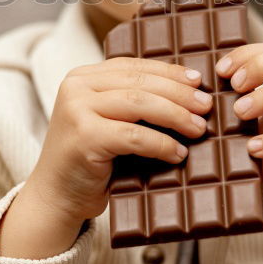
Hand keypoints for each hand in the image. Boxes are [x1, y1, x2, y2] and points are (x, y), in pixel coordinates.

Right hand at [28, 57, 212, 223]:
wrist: (55, 198)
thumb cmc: (90, 162)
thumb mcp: (109, 121)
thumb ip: (133, 102)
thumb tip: (189, 92)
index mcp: (83, 76)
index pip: (134, 66)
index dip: (170, 72)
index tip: (198, 82)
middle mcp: (76, 86)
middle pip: (140, 82)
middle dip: (179, 93)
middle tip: (206, 107)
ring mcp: (77, 110)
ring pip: (140, 103)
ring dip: (176, 116)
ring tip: (198, 129)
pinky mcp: (84, 137)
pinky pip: (134, 136)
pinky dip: (161, 144)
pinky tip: (178, 153)